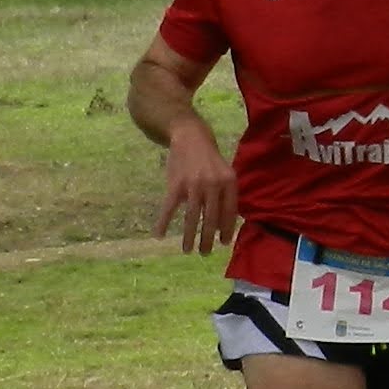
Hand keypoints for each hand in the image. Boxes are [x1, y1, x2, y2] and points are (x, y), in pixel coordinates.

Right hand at [155, 120, 238, 253]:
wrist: (190, 135)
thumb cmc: (209, 157)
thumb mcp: (225, 171)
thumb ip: (227, 193)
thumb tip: (229, 223)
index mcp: (228, 181)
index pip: (230, 211)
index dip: (227, 229)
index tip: (223, 243)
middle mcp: (212, 184)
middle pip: (211, 218)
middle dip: (208, 239)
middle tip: (205, 253)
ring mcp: (193, 184)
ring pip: (192, 217)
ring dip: (190, 236)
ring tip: (188, 250)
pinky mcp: (175, 184)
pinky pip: (169, 208)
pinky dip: (163, 222)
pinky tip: (159, 235)